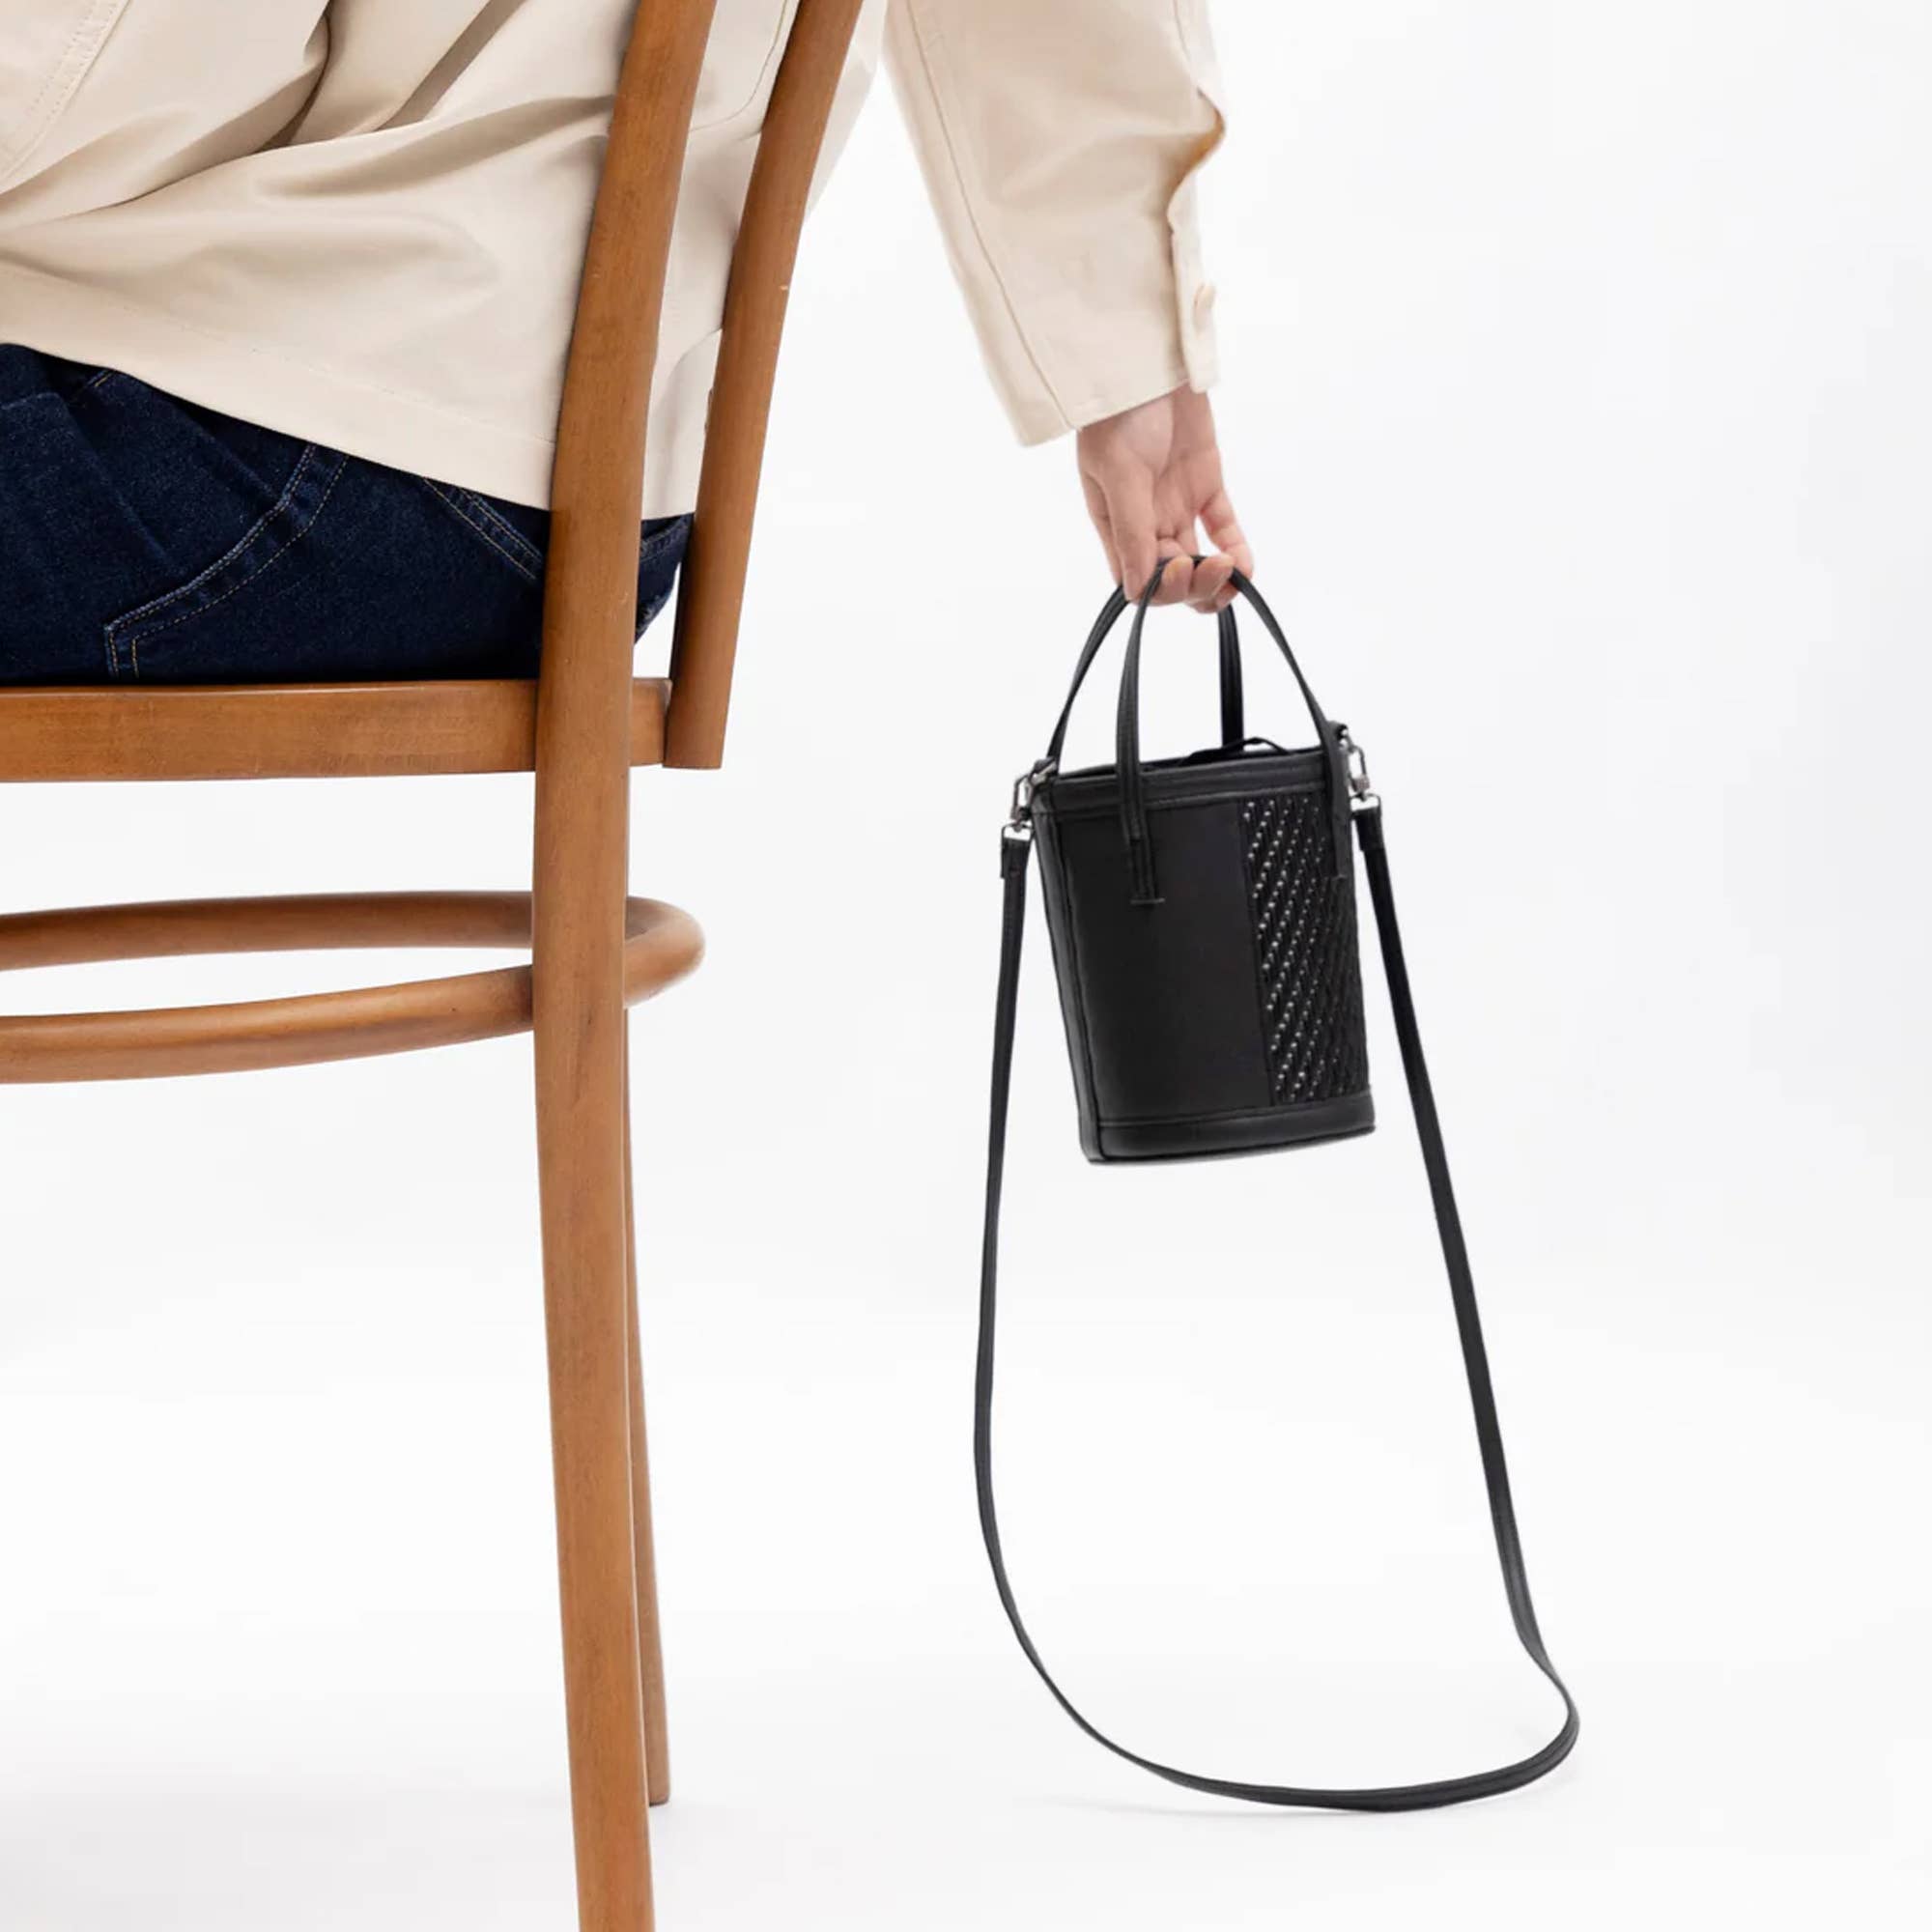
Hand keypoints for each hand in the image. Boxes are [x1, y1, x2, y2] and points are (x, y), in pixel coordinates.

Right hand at [1076, 384, 1251, 612]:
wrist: (1146, 364)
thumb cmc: (1119, 415)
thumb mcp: (1119, 473)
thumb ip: (1132, 532)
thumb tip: (1137, 591)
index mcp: (1117, 526)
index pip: (1139, 581)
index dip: (1163, 587)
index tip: (1181, 566)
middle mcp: (1145, 523)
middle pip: (1173, 578)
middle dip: (1194, 584)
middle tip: (1216, 566)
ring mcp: (1177, 506)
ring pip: (1199, 559)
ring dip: (1217, 576)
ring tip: (1235, 572)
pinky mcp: (1206, 487)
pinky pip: (1223, 528)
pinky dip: (1236, 548)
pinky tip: (1248, 566)